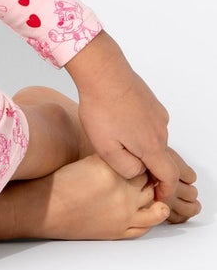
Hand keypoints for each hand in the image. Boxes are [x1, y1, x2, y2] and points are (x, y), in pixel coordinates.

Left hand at [66, 33, 179, 202]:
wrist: (103, 72)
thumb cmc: (100, 108)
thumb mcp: (105, 147)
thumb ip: (126, 168)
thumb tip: (139, 172)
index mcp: (152, 147)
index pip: (169, 177)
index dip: (165, 190)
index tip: (158, 197)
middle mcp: (160, 132)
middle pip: (161, 159)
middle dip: (149, 168)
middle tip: (128, 169)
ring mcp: (158, 116)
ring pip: (154, 140)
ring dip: (141, 147)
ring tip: (116, 143)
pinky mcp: (151, 104)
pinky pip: (149, 124)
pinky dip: (139, 130)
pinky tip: (118, 124)